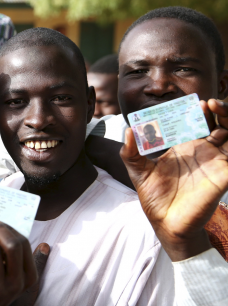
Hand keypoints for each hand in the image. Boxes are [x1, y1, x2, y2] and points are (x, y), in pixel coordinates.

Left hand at [120, 98, 227, 260]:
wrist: (165, 224)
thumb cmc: (154, 198)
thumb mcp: (138, 171)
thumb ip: (131, 152)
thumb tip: (127, 130)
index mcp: (186, 147)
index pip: (196, 122)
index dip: (196, 110)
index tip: (190, 102)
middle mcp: (204, 152)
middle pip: (219, 124)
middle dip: (218, 110)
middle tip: (207, 103)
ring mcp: (216, 163)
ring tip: (216, 107)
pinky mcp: (223, 176)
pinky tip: (225, 133)